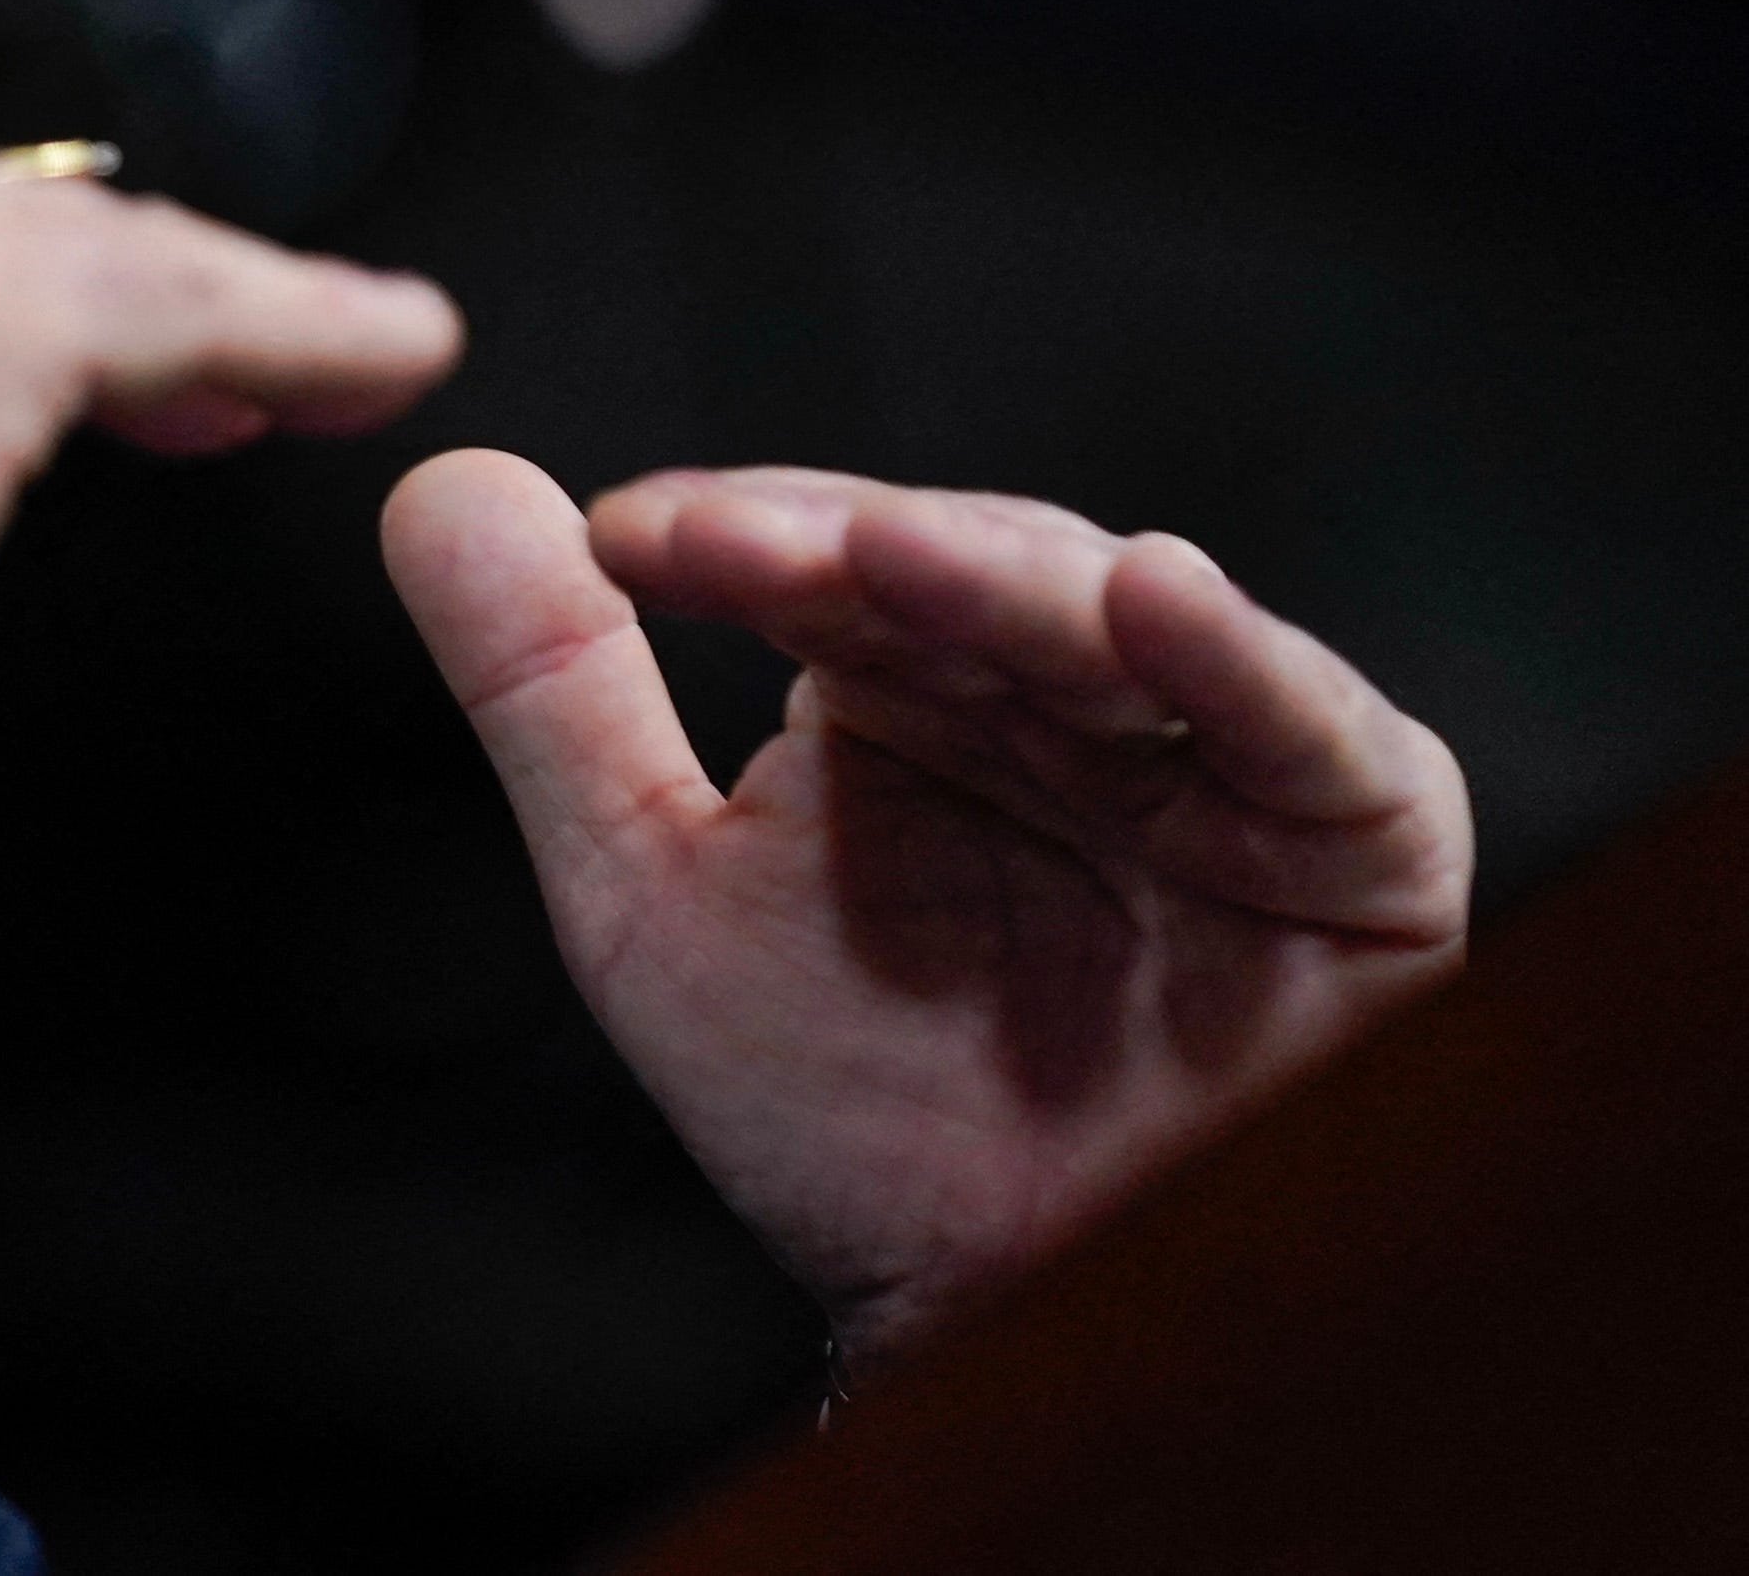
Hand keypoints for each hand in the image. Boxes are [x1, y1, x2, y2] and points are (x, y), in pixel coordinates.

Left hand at [382, 453, 1471, 1371]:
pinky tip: (1158, 595)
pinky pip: (1317, 734)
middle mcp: (1065, 699)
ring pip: (1119, 626)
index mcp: (911, 685)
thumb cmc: (852, 1119)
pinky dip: (1241, 662)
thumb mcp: (650, 892)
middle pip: (970, 569)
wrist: (1000, 1317)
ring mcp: (1215, 760)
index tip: (626, 537)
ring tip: (893, 555)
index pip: (826, 558)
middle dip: (852, 551)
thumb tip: (443, 485)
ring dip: (1003, 580)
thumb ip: (549, 693)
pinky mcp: (1358, 841)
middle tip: (734, 545)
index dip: (736, 536)